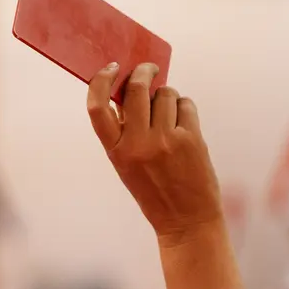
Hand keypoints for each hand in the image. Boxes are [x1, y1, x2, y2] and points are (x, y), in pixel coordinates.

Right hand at [87, 63, 240, 288]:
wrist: (186, 220)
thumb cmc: (155, 190)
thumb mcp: (128, 164)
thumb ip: (125, 130)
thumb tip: (127, 91)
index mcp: (116, 151)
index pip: (97, 107)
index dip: (101, 81)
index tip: (112, 68)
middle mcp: (138, 144)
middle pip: (137, 89)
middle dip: (143, 72)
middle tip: (148, 69)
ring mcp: (166, 140)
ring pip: (165, 94)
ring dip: (167, 96)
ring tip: (170, 114)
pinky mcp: (191, 139)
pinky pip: (186, 104)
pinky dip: (185, 108)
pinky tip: (184, 124)